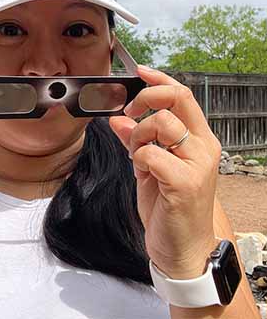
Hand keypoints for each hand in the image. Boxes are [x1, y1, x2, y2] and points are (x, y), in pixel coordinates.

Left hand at [109, 65, 221, 278]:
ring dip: (139, 138)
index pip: (183, 96)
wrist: (183, 249)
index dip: (160, 80)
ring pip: (160, 123)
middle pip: (177, 99)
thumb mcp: (150, 168)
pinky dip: (138, 160)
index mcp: (198, 140)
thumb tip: (118, 120)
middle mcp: (203, 148)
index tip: (140, 72)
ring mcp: (197, 164)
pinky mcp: (185, 182)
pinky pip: (150, 153)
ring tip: (139, 159)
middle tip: (131, 114)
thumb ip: (137, 141)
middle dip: (145, 99)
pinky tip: (143, 175)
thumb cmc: (170, 207)